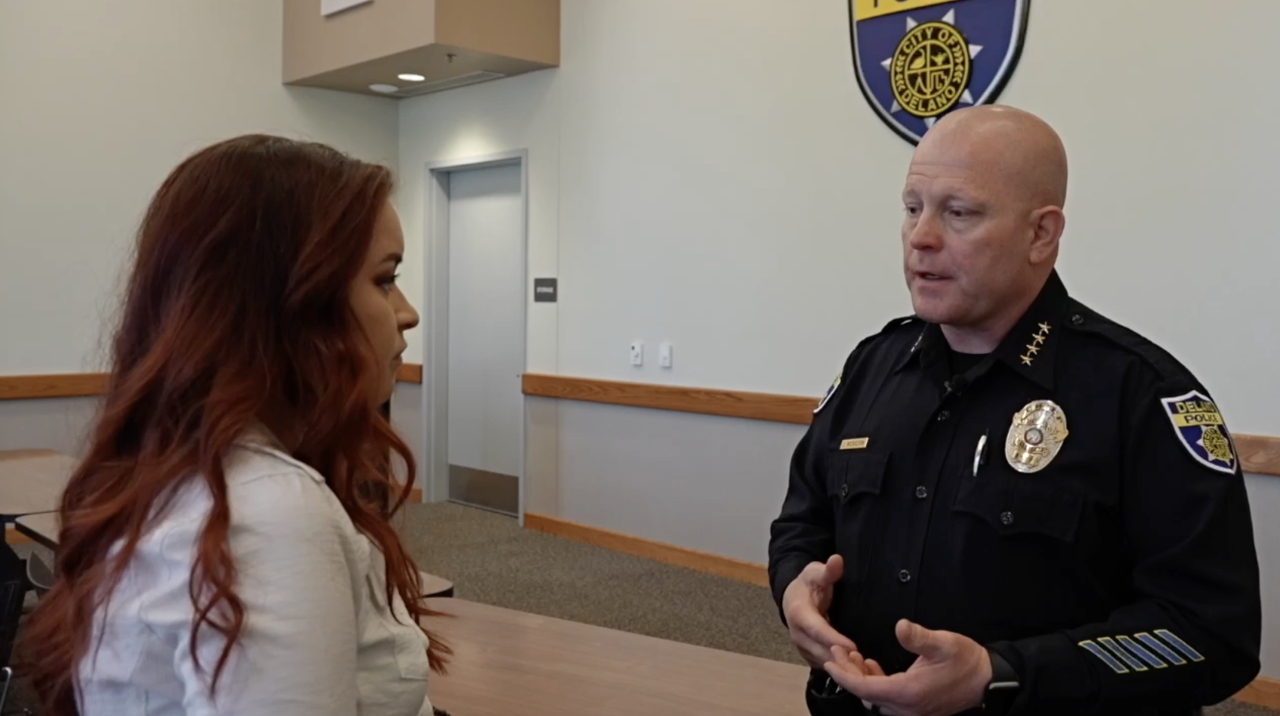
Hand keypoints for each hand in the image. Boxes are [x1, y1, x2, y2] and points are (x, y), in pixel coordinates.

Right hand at [782, 555, 856, 667]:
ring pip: (823, 661)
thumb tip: (837, 560)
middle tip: (865, 664)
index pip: (817, 630)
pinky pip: (824, 665)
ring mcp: (802, 647)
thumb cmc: (808, 584)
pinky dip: (839, 668)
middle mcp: (797, 634)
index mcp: (799, 614)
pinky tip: (856, 669)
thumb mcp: (816, 572)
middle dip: (842, 658)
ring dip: (841, 666)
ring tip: (864, 669)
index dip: (834, 639)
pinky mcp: (808, 654)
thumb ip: (828, 570)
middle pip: (821, 651)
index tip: (853, 647)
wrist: (792, 596)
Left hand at [823, 619, 991, 715]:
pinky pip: (887, 697)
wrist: (987, 680)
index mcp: (909, 693)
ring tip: (852, 653)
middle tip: (837, 650)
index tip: (829, 662)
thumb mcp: (943, 643)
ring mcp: (911, 710)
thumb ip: (919, 637)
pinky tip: (870, 664)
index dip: (844, 676)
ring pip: (875, 696)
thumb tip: (899, 626)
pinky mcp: (915, 706)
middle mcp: (906, 707)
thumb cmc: (965, 660)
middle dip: (848, 672)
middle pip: (867, 694)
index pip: (865, 689)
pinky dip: (875, 681)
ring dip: (861, 677)